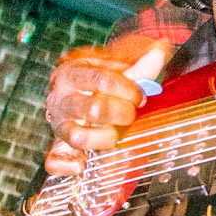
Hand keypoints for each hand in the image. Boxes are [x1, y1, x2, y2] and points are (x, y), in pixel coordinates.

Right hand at [43, 38, 170, 176]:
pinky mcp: (57, 147)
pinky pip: (54, 161)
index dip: (129, 90)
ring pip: (78, 136)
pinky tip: (84, 164)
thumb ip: (141, 65)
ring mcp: (57, 123)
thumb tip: (161, 51)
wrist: (82, 96)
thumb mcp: (119, 69)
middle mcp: (60, 97)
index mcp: (72, 72)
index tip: (140, 96)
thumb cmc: (103, 82)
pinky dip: (69, 165)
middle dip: (122, 113)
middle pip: (95, 109)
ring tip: (116, 134)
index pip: (103, 79)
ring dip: (106, 138)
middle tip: (130, 113)